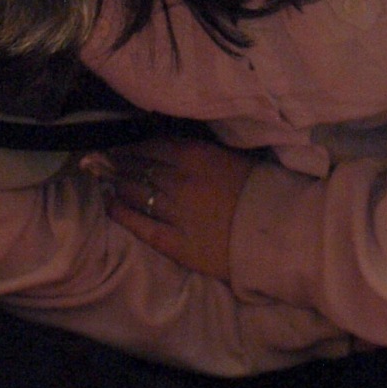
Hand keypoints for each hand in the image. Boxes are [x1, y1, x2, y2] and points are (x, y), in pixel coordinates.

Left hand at [81, 138, 255, 282]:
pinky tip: (111, 204)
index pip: (151, 145)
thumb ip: (201, 152)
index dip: (132, 145)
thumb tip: (172, 147)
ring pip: (136, 193)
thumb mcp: (233, 157)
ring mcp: (176, 213)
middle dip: (118, 163)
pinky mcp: (177, 244)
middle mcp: (179, 181)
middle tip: (101, 160)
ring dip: (118, 183)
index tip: (120, 144)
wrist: (284, 232)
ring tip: (106, 178)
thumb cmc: (265, 190)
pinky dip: (122, 213)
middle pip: (138, 167)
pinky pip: (142, 227)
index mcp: (196, 156)